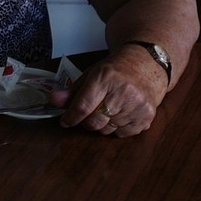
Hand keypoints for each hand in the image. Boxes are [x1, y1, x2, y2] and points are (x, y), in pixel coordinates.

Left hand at [52, 45, 168, 137]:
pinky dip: (117, 129)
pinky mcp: (147, 117)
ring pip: (108, 130)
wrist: (146, 65)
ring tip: (105, 111)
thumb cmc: (116, 70)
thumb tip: (52, 100)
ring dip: (101, 125)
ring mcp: (137, 106)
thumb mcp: (92, 74)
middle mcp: (123, 92)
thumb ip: (72, 90)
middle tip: (85, 116)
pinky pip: (123, 134)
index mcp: (105, 77)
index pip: (83, 106)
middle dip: (85, 122)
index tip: (64, 121)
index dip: (71, 117)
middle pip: (95, 121)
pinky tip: (119, 114)